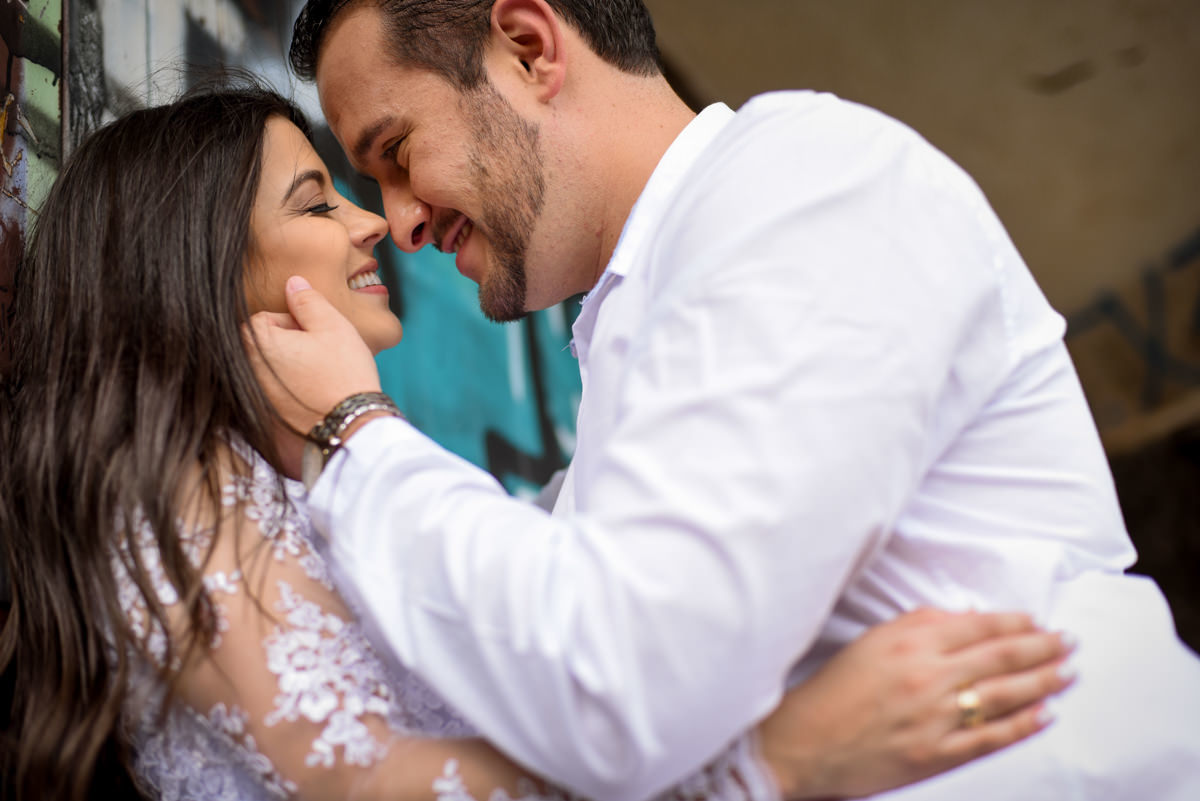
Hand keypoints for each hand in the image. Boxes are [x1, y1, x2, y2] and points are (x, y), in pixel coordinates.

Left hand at [244, 275, 381, 444]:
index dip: (294, 322)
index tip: (316, 337)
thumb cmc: (343, 373)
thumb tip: (292, 282)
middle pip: (264, 344)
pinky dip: (291, 391)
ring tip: (320, 377)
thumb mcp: (332, 325)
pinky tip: (315, 396)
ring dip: (291, 367)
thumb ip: (308, 299)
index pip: (264, 318)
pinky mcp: (266, 417)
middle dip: (290, 344)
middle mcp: (247, 371)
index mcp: (258, 343)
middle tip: (321, 355)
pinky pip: (276, 394)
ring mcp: (256, 397)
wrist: (351, 425)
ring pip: (271, 369)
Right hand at [757, 608, 1075, 799]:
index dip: (1017, 623)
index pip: (979, 626)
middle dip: (1042, 648)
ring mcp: (935, 718)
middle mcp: (928, 677)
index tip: (1039, 621)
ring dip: (1043, 682)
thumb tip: (963, 619)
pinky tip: (1044, 715)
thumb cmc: (831, 691)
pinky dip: (1023, 726)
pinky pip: (991, 738)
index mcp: (910, 643)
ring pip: (1004, 695)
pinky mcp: (936, 755)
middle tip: (1068, 643)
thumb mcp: (869, 642)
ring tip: (1068, 673)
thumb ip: (916, 625)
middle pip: (1001, 657)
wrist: (804, 743)